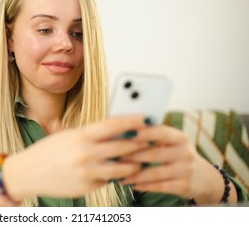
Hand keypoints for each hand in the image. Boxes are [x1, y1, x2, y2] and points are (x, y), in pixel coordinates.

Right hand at [3, 115, 149, 199]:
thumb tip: (116, 131)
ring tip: (138, 161)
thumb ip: (90, 134)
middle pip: (123, 146)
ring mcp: (87, 172)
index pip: (112, 125)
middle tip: (149, 140)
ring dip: (133, 164)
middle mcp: (85, 153)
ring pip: (122, 168)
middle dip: (139, 144)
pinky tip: (116, 173)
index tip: (145, 118)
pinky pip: (108, 180)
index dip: (131, 121)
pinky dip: (114, 176)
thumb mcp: (67, 136)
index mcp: (80, 135)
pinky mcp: (86, 187)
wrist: (27, 173)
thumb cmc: (47, 151)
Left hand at [119, 125, 236, 203]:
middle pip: (154, 153)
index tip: (125, 133)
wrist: (202, 177)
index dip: (143, 132)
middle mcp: (185, 152)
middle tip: (114, 157)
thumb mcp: (172, 142)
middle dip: (132, 156)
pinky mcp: (185, 186)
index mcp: (180, 137)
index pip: (161, 132)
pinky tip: (131, 184)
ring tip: (118, 175)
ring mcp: (186, 170)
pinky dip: (144, 186)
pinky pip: (160, 186)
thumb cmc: (177, 154)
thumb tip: (124, 131)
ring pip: (155, 173)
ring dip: (134, 175)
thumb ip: (153, 136)